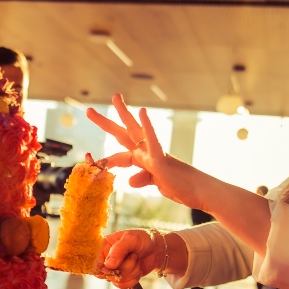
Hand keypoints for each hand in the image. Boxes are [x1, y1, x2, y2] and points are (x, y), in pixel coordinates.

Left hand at [86, 94, 202, 209]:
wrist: (199, 191)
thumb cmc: (181, 186)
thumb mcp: (157, 183)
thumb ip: (143, 179)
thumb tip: (130, 180)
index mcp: (145, 158)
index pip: (123, 154)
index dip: (109, 159)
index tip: (98, 163)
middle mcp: (147, 152)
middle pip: (123, 133)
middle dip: (106, 123)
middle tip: (89, 111)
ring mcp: (153, 153)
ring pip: (134, 130)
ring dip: (124, 113)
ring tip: (116, 97)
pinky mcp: (161, 160)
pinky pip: (152, 141)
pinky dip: (148, 127)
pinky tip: (142, 112)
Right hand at [96, 229, 160, 288]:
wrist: (157, 250)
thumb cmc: (143, 239)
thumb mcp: (131, 239)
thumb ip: (119, 250)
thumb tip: (108, 265)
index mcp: (104, 245)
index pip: (94, 260)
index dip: (103, 265)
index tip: (114, 265)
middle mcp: (106, 258)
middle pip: (106, 272)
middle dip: (123, 267)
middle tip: (133, 256)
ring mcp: (113, 269)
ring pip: (116, 279)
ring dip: (131, 272)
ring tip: (136, 261)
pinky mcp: (121, 277)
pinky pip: (122, 285)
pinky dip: (132, 279)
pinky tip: (137, 270)